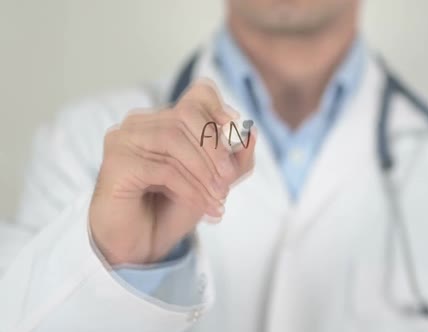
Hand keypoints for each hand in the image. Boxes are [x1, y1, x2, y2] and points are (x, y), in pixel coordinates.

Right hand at [89, 79, 256, 264]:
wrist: (141, 246)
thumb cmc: (173, 208)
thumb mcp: (214, 182)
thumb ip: (235, 160)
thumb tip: (251, 134)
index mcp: (165, 120)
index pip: (197, 95)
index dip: (220, 110)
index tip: (235, 134)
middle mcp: (140, 123)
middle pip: (186, 115)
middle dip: (214, 148)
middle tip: (229, 181)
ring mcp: (123, 140)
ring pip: (173, 139)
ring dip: (203, 172)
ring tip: (218, 198)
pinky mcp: (115, 163)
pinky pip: (162, 168)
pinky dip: (189, 188)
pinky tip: (202, 206)